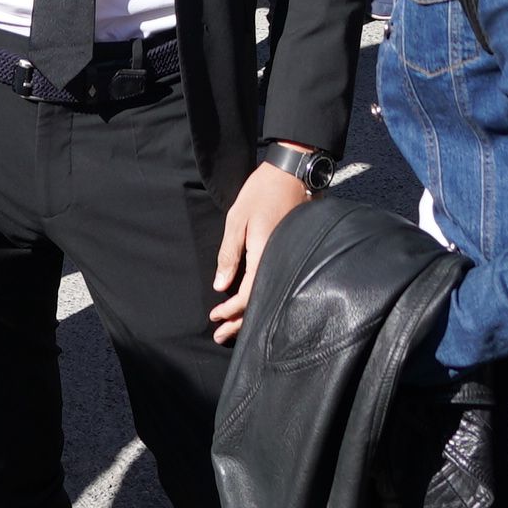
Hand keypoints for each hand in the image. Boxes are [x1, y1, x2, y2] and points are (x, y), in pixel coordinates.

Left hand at [212, 159, 315, 341]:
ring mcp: (288, 256)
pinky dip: (262, 296)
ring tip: (233, 327)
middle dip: (239, 322)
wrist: (292, 171)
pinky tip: (253, 303)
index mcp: (265, 255)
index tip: (214, 318)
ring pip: (270, 293)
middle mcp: (280, 261)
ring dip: (250, 313)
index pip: (248, 295)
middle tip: (220, 336)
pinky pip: (277, 281)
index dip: (231, 311)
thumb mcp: (237, 219)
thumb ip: (229, 254)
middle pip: (261, 301)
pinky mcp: (292, 251)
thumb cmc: (262, 192)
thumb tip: (221, 286)